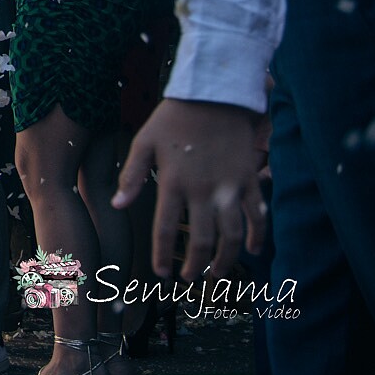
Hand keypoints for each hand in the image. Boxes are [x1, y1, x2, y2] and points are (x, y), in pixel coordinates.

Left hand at [114, 98, 266, 280]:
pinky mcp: (250, 181)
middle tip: (189, 280)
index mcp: (173, 182)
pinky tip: (251, 252)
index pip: (164, 228)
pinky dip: (257, 236)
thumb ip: (131, 175)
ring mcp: (231, 187)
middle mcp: (203, 190)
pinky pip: (258, 216)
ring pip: (231, 236)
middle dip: (195, 266)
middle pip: (200, 240)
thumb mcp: (144, 142)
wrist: (215, 95)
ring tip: (215, 275)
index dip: (162, 255)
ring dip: (225, 260)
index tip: (160, 273)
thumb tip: (117, 206)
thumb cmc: (173, 118)